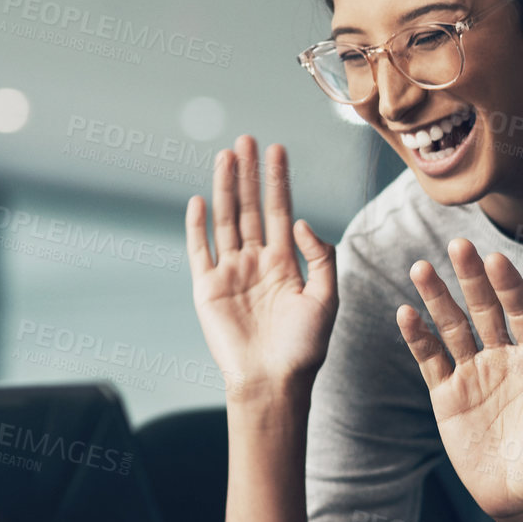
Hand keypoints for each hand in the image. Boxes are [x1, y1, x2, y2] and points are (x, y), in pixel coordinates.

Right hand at [185, 135, 336, 401]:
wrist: (273, 382)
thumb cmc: (304, 348)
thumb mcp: (325, 299)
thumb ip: (320, 257)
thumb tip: (299, 221)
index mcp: (285, 263)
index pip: (279, 210)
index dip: (278, 181)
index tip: (278, 150)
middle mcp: (256, 262)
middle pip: (250, 208)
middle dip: (250, 174)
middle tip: (247, 139)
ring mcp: (230, 273)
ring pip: (226, 220)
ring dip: (225, 188)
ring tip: (226, 156)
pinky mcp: (207, 289)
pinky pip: (199, 250)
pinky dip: (197, 225)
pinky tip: (200, 199)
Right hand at [397, 240, 522, 521]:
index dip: (510, 287)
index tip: (496, 259)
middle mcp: (504, 359)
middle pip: (485, 310)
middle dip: (472, 278)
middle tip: (458, 245)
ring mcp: (474, 375)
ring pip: (453, 328)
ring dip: (437, 299)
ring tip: (421, 267)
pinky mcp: (448, 397)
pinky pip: (430, 361)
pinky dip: (418, 338)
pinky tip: (405, 313)